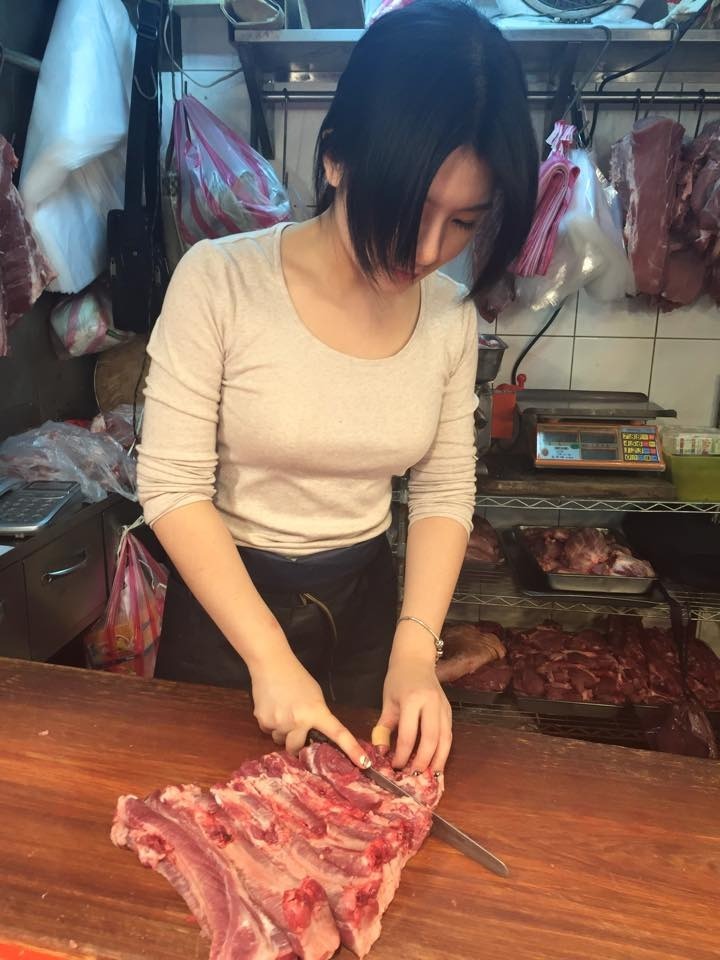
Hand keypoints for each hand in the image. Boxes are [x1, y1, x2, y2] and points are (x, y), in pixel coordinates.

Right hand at [250, 650, 368, 766]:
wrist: (271, 664)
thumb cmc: (296, 677)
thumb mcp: (315, 695)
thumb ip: (317, 715)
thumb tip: (316, 735)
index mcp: (316, 712)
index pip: (338, 733)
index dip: (352, 749)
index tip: (364, 763)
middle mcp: (298, 721)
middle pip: (297, 747)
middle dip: (296, 742)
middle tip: (294, 728)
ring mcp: (280, 723)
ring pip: (281, 740)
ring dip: (283, 732)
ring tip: (281, 710)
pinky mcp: (263, 721)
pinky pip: (269, 731)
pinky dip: (271, 724)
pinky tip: (272, 707)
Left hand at [377, 638, 452, 775]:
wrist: (415, 659)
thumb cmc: (398, 680)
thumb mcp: (388, 702)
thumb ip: (384, 727)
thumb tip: (381, 752)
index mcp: (412, 700)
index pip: (409, 734)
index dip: (402, 754)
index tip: (395, 767)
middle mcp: (431, 704)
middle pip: (431, 739)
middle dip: (423, 760)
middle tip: (415, 776)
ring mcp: (443, 707)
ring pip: (445, 739)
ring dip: (439, 760)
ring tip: (431, 776)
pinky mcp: (449, 710)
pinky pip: (449, 734)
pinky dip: (444, 751)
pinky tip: (438, 762)